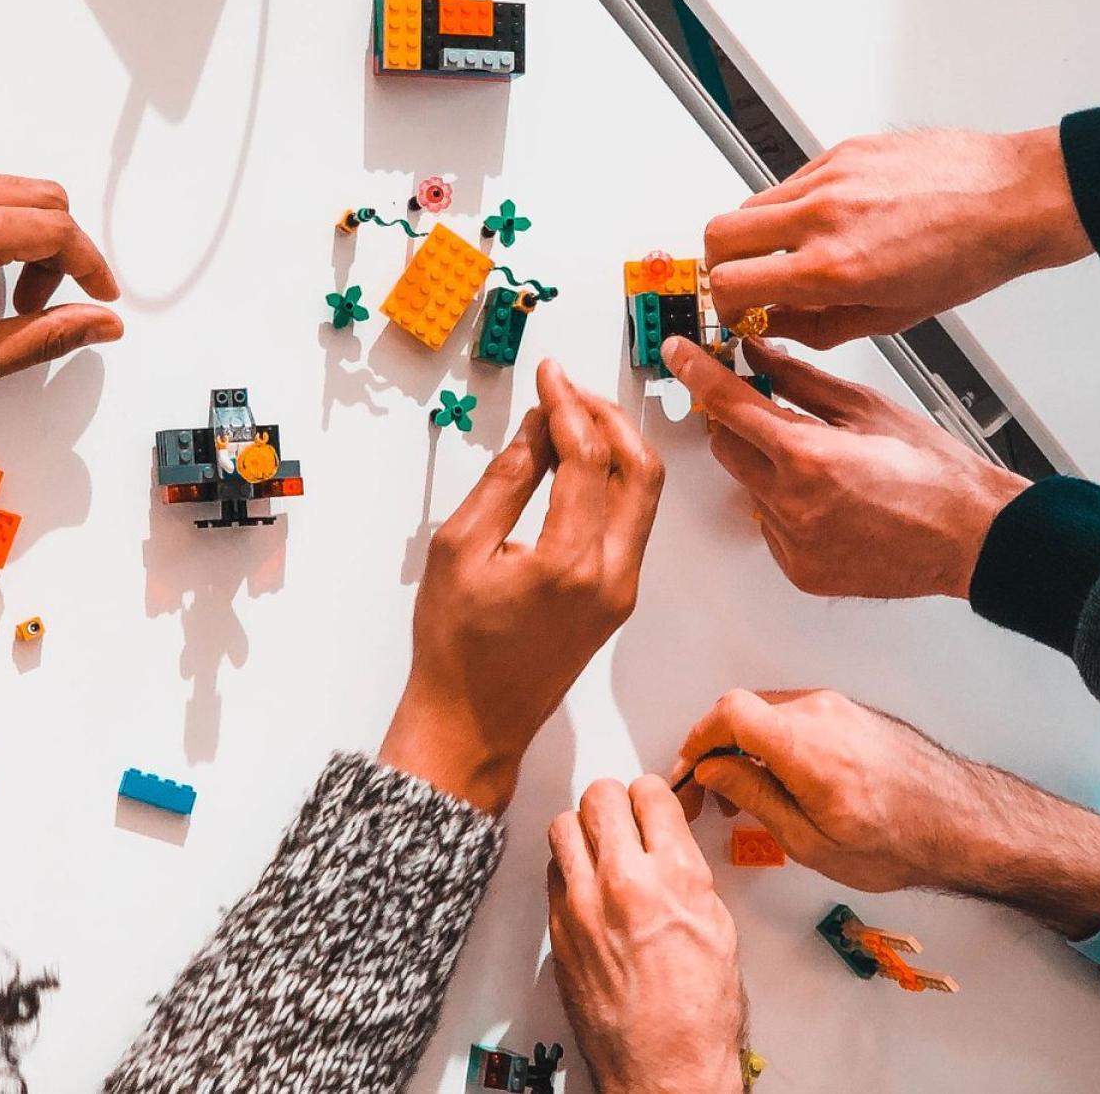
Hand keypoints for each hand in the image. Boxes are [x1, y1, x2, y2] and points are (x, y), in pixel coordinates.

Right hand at [378, 360, 664, 812]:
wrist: (473, 723)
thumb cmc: (454, 647)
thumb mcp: (458, 548)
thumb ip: (505, 480)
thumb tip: (538, 428)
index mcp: (569, 564)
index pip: (587, 458)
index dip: (569, 404)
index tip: (550, 374)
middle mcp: (611, 577)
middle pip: (640, 470)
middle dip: (608, 417)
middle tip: (569, 389)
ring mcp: (622, 591)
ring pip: (645, 497)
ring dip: (617, 448)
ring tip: (572, 418)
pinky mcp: (619, 600)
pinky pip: (632, 525)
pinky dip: (613, 483)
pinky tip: (577, 465)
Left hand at [548, 776, 745, 1093]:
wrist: (665, 1068)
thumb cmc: (699, 1014)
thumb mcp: (717, 928)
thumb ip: (687, 875)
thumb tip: (668, 847)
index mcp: (675, 877)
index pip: (650, 793)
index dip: (652, 794)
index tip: (652, 803)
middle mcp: (624, 883)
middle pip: (600, 797)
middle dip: (614, 801)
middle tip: (623, 817)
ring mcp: (583, 906)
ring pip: (564, 826)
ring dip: (583, 829)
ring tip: (599, 847)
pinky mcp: (558, 931)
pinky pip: (552, 873)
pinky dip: (568, 870)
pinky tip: (587, 887)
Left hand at [663, 336, 1027, 599]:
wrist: (971, 538)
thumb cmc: (936, 475)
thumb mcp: (867, 409)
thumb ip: (801, 381)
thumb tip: (759, 357)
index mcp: (807, 456)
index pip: (728, 404)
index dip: (697, 373)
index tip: (679, 354)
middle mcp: (791, 504)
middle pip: (727, 447)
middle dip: (737, 421)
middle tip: (764, 406)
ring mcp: (794, 543)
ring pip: (749, 488)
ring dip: (767, 467)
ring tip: (821, 463)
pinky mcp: (800, 570)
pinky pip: (771, 528)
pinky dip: (786, 508)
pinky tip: (829, 500)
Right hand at [672, 689, 1099, 939]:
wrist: (965, 825)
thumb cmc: (899, 842)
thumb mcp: (810, 840)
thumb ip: (755, 797)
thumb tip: (713, 772)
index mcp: (804, 743)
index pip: (728, 712)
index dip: (698, 738)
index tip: (690, 768)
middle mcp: (821, 712)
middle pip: (746, 710)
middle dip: (719, 748)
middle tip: (713, 793)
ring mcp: (841, 708)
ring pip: (772, 713)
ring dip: (749, 747)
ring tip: (749, 795)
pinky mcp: (854, 714)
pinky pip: (799, 717)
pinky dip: (778, 743)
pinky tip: (784, 782)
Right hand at [702, 128, 1090, 345]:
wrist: (1012, 199)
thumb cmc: (968, 256)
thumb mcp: (891, 317)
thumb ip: (820, 325)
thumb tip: (778, 326)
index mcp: (834, 268)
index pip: (731, 285)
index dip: (723, 306)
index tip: (736, 311)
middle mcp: (824, 217)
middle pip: (718, 234)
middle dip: (720, 264)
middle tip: (742, 280)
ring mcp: (830, 177)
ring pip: (750, 203)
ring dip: (754, 233)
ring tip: (789, 251)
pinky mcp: (843, 151)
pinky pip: (791, 181)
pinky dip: (793, 206)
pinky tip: (828, 221)